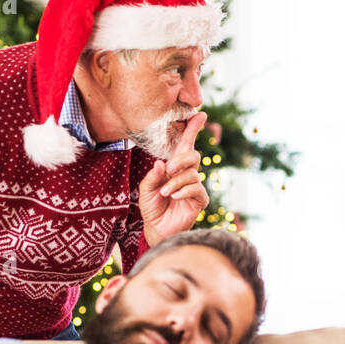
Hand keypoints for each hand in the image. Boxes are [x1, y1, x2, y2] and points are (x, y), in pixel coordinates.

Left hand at [139, 111, 209, 246]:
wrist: (156, 229)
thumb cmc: (152, 208)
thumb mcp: (145, 189)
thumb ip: (153, 176)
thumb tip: (162, 163)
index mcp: (174, 167)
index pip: (185, 145)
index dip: (192, 129)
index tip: (199, 114)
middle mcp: (186, 174)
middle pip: (193, 155)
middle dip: (181, 159)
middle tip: (168, 169)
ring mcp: (194, 187)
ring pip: (193, 173)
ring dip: (176, 182)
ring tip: (165, 192)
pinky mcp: (199, 201)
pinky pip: (197, 188)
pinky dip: (184, 191)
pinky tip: (174, 197)